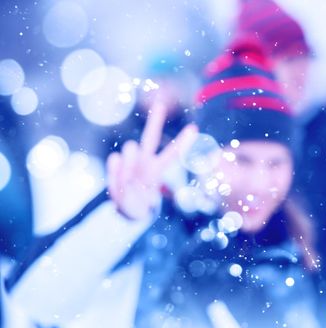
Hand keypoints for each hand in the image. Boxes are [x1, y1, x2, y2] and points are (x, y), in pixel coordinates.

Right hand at [106, 100, 197, 219]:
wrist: (125, 209)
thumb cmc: (138, 207)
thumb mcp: (140, 206)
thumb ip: (130, 189)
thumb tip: (120, 165)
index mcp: (157, 170)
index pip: (172, 154)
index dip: (182, 142)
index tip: (194, 128)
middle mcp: (145, 160)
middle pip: (151, 137)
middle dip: (155, 120)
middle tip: (160, 102)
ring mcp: (131, 160)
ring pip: (129, 148)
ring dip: (128, 165)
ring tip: (128, 183)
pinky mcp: (117, 162)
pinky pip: (114, 159)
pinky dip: (114, 172)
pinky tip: (118, 180)